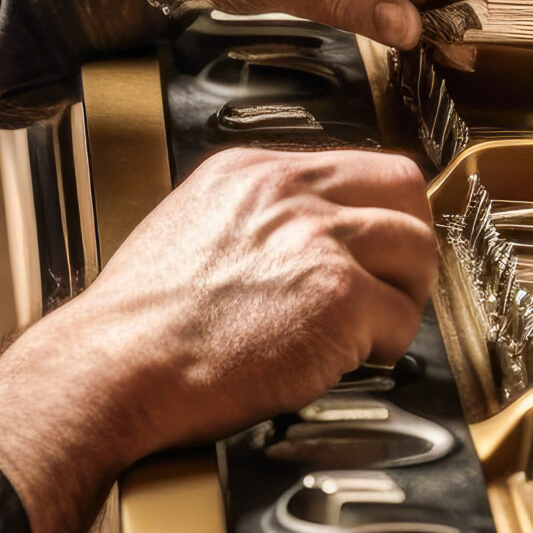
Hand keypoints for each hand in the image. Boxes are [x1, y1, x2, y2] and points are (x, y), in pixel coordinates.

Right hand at [0, 146, 434, 532]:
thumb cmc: (139, 324)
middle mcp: (290, 195)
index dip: (377, 211)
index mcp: (252, 173)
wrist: (116, 367)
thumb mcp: (190, 228)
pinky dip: (386, 346)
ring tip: (372, 326)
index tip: (377, 242)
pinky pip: (402, 319)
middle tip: (394, 282)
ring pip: (417, 250)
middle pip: (404, 189)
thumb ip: (252, 219)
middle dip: (407, 241)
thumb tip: (297, 239)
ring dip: (405, 294)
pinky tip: (349, 357)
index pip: (359, 164)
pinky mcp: (339, 298)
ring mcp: (319, 241)